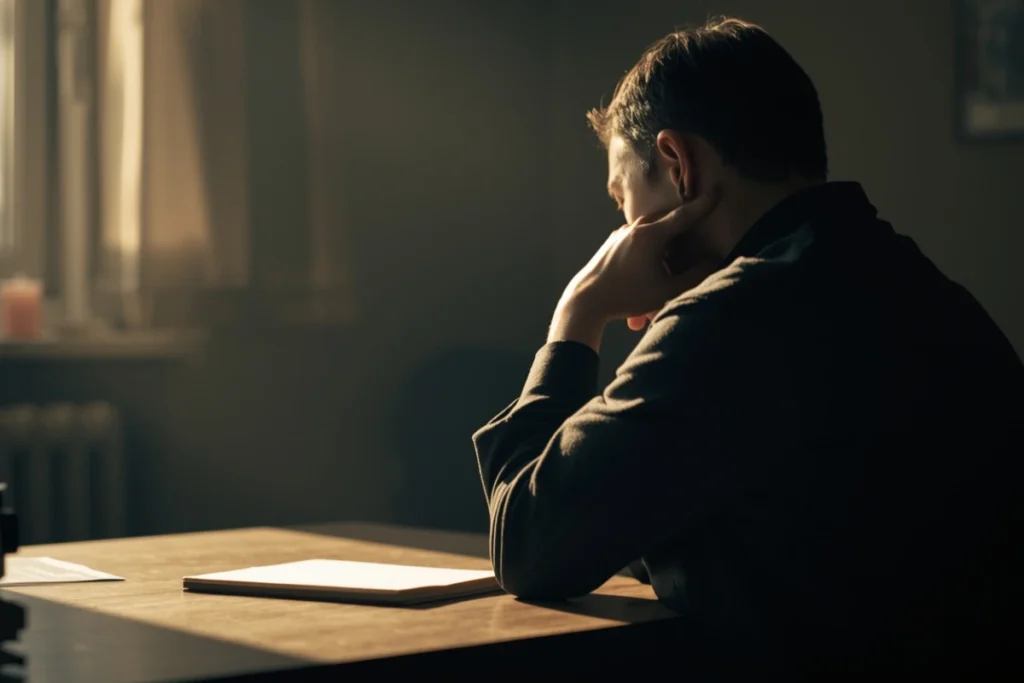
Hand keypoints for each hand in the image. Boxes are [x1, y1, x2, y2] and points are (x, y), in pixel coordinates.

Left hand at [549, 188, 720, 350]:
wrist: (584, 302)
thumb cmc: (627, 298)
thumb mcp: (667, 291)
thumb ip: (696, 276)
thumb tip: (714, 259)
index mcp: (651, 235)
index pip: (684, 216)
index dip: (704, 205)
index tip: (718, 191)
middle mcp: (635, 229)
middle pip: (667, 220)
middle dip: (682, 224)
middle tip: (696, 228)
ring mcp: (620, 235)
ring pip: (650, 232)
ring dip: (663, 247)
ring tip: (665, 272)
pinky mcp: (611, 245)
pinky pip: (636, 242)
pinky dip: (647, 253)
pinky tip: (644, 277)